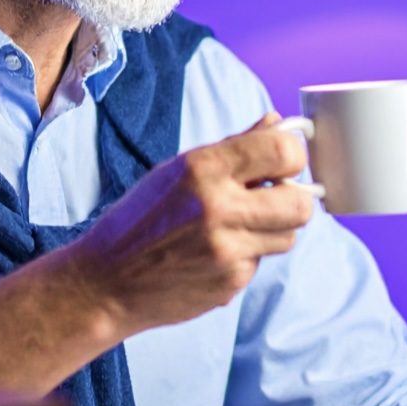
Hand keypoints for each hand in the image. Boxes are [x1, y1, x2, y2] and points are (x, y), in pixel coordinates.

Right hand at [64, 113, 317, 337]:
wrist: (105, 282)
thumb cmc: (139, 220)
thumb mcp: (178, 170)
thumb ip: (234, 147)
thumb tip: (277, 122)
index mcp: (203, 168)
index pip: (283, 151)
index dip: (292, 156)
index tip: (282, 162)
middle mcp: (218, 208)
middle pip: (300, 203)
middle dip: (293, 199)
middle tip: (272, 198)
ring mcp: (227, 250)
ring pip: (288, 236)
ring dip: (272, 229)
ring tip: (236, 226)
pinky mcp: (230, 283)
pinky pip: (260, 263)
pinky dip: (246, 256)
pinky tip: (213, 254)